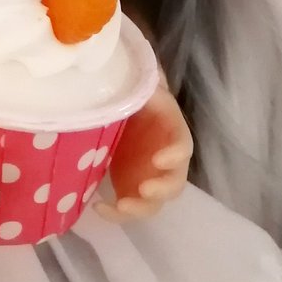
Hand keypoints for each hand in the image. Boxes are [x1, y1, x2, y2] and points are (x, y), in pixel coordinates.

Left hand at [93, 81, 192, 222]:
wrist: (121, 112)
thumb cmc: (135, 97)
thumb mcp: (141, 87)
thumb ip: (145, 83)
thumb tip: (146, 68)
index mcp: (171, 133)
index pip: (183, 147)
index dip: (174, 155)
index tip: (158, 159)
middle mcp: (166, 161)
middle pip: (175, 183)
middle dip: (162, 189)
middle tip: (144, 189)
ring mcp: (150, 178)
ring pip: (155, 203)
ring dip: (141, 207)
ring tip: (121, 204)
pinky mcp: (131, 188)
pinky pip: (129, 208)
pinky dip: (117, 213)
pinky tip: (99, 207)